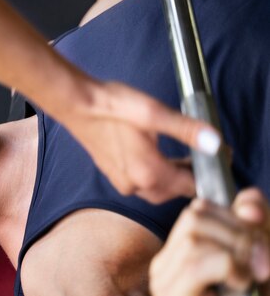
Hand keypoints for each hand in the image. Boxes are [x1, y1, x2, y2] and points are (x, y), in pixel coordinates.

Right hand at [60, 79, 219, 202]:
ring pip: (158, 190)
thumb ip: (186, 130)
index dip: (209, 173)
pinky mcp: (113, 174)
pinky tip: (157, 156)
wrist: (75, 104)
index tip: (219, 156)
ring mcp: (122, 181)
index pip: (191, 187)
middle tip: (203, 155)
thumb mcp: (153, 113)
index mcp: (149, 173)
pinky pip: (142, 184)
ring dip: (172, 177)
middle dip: (191, 177)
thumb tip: (214, 142)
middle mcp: (134, 184)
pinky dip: (156, 175)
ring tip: (183, 155)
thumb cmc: (110, 106)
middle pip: (175, 192)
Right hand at [149, 188, 269, 295]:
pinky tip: (240, 285)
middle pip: (193, 218)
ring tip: (250, 276)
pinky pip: (197, 264)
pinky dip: (227, 268)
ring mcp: (162, 283)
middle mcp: (164, 263)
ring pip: (193, 238)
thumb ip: (255, 218)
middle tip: (260, 264)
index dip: (234, 217)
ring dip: (235, 253)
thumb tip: (246, 203)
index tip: (260, 244)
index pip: (197, 209)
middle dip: (237, 235)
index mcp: (179, 248)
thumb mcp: (262, 247)